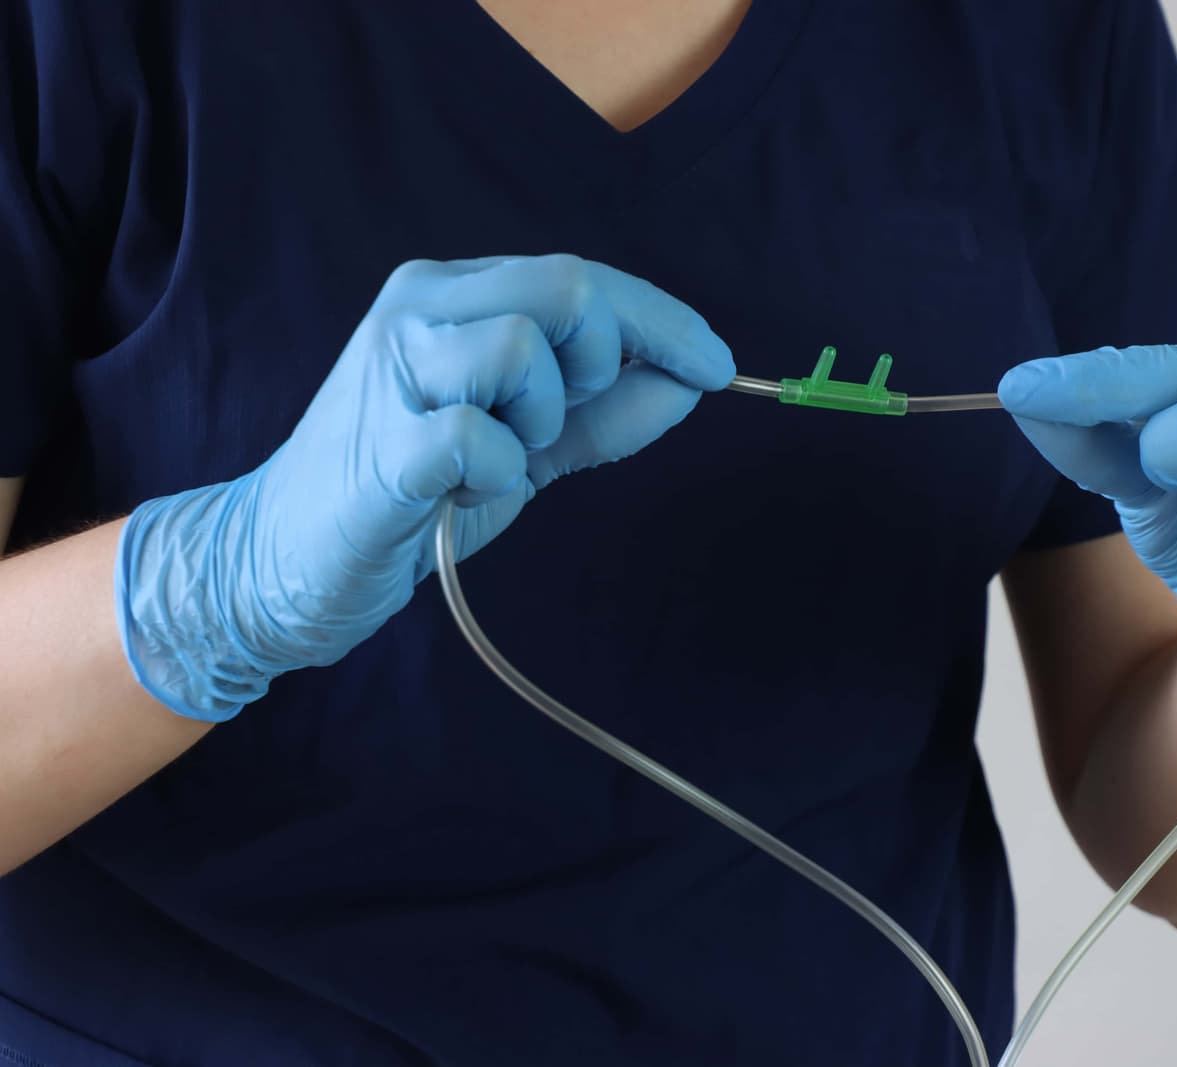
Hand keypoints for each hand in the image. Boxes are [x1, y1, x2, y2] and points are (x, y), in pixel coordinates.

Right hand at [117, 255, 734, 720]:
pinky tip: (459, 493)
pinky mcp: (383, 446)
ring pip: (526, 351)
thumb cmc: (410, 493)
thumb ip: (605, 413)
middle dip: (601, 364)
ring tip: (492, 460)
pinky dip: (498, 475)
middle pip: (566, 291)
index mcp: (453, 295)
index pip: (582, 277)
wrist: (285, 561)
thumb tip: (690, 380)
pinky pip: (484, 438)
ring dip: (540, 424)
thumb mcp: (526, 444)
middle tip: (557, 426)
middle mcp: (418, 309)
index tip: (718, 366)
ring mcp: (394, 371)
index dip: (663, 321)